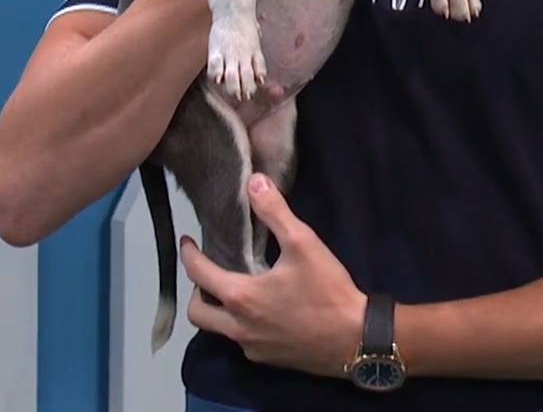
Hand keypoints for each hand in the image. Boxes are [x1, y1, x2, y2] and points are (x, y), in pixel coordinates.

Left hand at [181, 173, 366, 376]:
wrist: (356, 340)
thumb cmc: (327, 291)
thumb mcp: (303, 243)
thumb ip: (275, 211)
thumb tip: (253, 181)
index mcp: (239, 296)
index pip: (197, 274)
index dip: (188, 254)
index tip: (186, 241)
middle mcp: (237, 327)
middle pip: (197, 313)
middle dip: (195, 291)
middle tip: (208, 272)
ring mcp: (252, 348)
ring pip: (218, 330)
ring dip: (217, 310)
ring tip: (233, 290)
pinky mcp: (268, 360)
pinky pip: (241, 342)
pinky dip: (240, 325)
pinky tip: (260, 312)